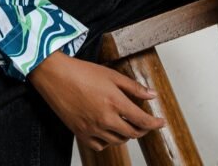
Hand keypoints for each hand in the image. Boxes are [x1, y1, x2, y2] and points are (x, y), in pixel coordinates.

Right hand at [27, 49, 165, 151]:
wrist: (56, 77)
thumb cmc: (82, 72)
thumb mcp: (111, 74)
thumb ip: (133, 87)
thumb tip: (151, 95)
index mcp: (115, 102)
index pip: (142, 120)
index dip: (155, 123)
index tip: (161, 122)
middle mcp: (105, 119)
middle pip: (132, 133)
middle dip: (142, 129)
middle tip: (145, 122)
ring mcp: (93, 129)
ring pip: (118, 141)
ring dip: (127, 134)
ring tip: (127, 123)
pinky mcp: (81, 134)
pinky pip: (101, 146)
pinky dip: (109, 141)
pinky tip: (109, 131)